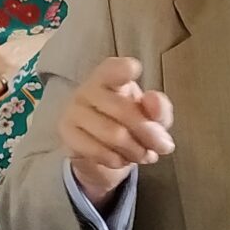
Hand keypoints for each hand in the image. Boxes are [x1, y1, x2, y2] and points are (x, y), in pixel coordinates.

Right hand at [59, 56, 174, 204]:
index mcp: (108, 77)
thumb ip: (158, 108)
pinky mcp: (67, 133)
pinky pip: (98, 151)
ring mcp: (73, 111)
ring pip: (113, 134)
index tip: (135, 69)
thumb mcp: (150, 116)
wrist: (98, 150)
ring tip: (144, 155)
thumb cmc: (127, 124)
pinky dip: (117, 160)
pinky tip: (122, 160)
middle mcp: (87, 89)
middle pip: (122, 110)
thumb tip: (153, 102)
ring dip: (136, 150)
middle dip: (149, 133)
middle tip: (162, 146)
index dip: (123, 69)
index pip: (113, 68)